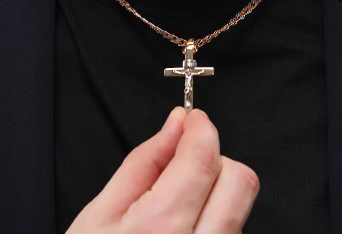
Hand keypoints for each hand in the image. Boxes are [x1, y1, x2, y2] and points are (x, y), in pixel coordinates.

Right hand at [66, 107, 258, 233]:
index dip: (201, 128)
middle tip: (185, 159)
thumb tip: (174, 125)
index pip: (202, 159)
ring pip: (240, 205)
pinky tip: (186, 221)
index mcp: (160, 231)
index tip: (194, 119)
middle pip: (238, 179)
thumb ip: (145, 161)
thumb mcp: (101, 214)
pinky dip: (216, 212)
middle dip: (214, 157)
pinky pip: (234, 229)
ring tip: (178, 197)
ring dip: (215, 186)